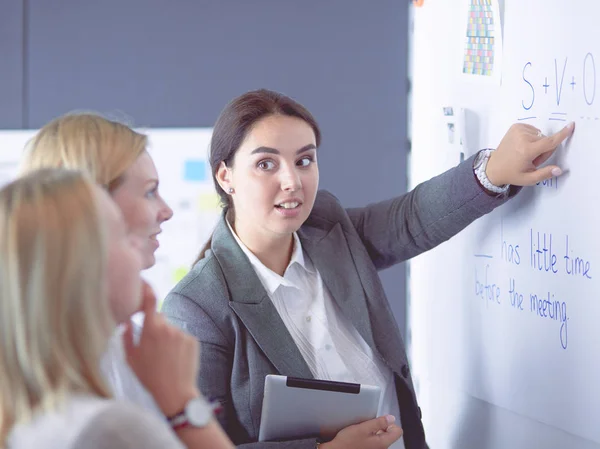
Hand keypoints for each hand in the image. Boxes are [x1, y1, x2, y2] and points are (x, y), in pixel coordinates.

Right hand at [123, 281, 200, 416]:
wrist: (175, 392)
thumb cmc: (149, 377)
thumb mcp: (131, 358)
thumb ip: (126, 337)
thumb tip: (124, 322)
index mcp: (151, 330)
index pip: (150, 301)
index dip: (146, 289)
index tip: (144, 282)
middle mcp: (168, 327)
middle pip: (160, 318)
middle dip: (155, 326)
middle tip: (152, 346)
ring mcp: (182, 333)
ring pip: (171, 328)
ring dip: (167, 337)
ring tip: (165, 357)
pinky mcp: (193, 339)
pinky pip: (182, 336)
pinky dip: (178, 343)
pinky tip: (175, 358)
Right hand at [320, 415, 402, 448]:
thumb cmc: (347, 443)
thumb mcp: (364, 428)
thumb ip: (379, 422)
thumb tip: (391, 418)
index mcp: (383, 443)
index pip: (397, 431)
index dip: (390, 423)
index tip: (382, 420)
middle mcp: (381, 448)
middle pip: (388, 434)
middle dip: (380, 426)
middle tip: (368, 425)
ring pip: (380, 437)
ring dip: (372, 431)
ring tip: (362, 430)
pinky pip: (373, 441)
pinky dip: (367, 436)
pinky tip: (358, 435)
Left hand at [486, 122, 574, 185]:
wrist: (493, 167)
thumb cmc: (512, 173)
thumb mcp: (528, 178)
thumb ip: (545, 174)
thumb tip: (559, 170)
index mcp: (527, 150)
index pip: (549, 142)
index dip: (562, 135)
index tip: (571, 125)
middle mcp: (523, 137)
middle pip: (546, 140)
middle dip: (543, 150)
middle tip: (531, 160)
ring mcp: (518, 130)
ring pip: (540, 135)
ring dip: (537, 144)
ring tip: (525, 154)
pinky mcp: (515, 126)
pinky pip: (532, 130)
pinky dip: (531, 137)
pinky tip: (522, 146)